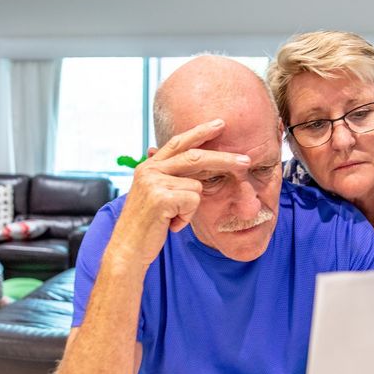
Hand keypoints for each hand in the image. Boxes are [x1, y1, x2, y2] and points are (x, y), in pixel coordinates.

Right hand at [108, 118, 249, 266]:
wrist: (127, 248)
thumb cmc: (147, 226)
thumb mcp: (157, 196)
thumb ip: (172, 178)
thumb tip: (201, 164)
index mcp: (149, 166)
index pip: (178, 143)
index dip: (199, 132)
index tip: (219, 124)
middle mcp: (149, 170)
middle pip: (195, 157)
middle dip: (224, 159)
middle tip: (246, 161)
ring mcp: (153, 182)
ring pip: (196, 187)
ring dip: (190, 208)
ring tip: (172, 218)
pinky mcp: (160, 197)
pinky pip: (193, 202)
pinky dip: (186, 217)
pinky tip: (170, 224)